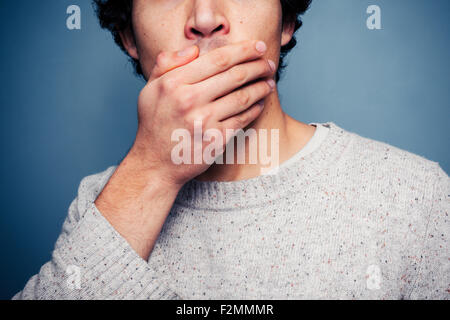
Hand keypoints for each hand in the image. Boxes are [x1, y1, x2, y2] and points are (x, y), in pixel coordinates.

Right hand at [130, 39, 275, 186]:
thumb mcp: (150, 89)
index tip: (259, 46)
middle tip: (270, 64)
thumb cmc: (154, 124)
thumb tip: (194, 49)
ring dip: (261, 87)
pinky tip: (260, 103)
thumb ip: (167, 63)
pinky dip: (254, 109)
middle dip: (258, 66)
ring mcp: (203, 121)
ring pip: (242, 97)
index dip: (243, 50)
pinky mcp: (215, 140)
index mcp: (174, 83)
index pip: (217, 59)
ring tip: (269, 82)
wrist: (155, 164)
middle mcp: (189, 100)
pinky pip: (241, 120)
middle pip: (234, 76)